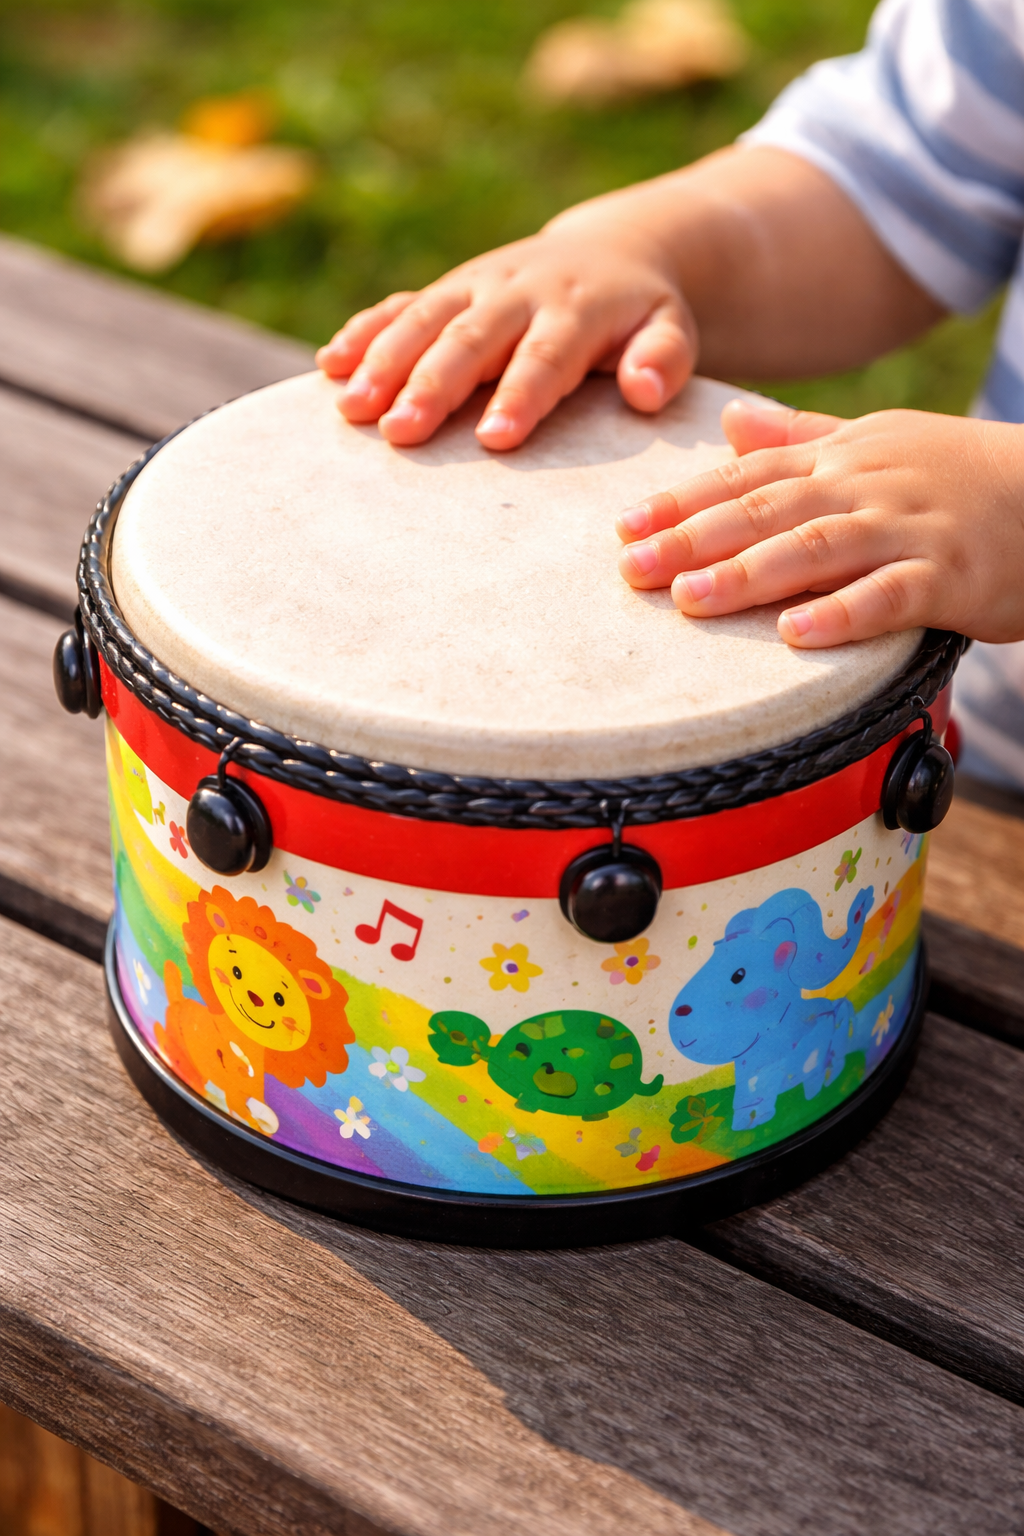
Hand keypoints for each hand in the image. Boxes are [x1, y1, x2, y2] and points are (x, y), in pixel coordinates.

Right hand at [316, 207, 696, 449]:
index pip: (545, 356)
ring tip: (351, 410)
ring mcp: (475, 286)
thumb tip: (643, 390)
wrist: (611, 252)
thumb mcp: (671, 329)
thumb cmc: (640, 316)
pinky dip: (362, 332)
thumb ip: (663, 358)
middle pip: (470, 340)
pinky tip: (328, 367)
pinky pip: (399, 306)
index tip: (495, 438)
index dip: (520, 395)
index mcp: (575, 308)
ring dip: (382, 362)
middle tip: (400, 432)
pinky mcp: (447, 290)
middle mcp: (517, 291)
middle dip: (431, 384)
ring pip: (423, 320)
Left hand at [615, 397, 1023, 646]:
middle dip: (693, 539)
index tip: (624, 527)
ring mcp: (909, 529)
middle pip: (766, 510)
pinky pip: (890, 596)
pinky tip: (794, 635)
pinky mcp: (950, 576)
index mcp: (842, 457)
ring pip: (817, 548)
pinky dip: (841, 614)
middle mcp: (866, 485)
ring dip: (749, 574)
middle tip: (632, 568)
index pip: (747, 475)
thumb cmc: (958, 476)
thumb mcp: (877, 443)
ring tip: (689, 600)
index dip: (683, 500)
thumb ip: (800, 439)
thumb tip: (729, 424)